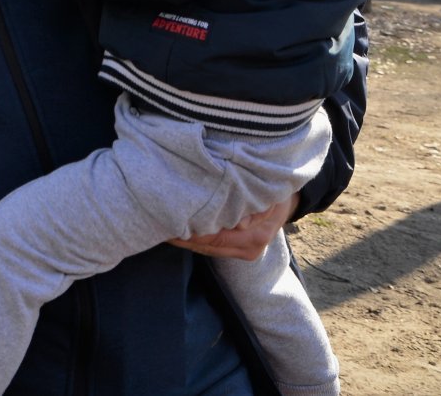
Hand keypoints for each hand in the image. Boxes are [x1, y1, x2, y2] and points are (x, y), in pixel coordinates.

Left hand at [170, 193, 295, 260]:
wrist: (287, 200)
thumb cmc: (270, 189)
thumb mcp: (265, 192)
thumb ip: (252, 205)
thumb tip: (239, 223)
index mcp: (255, 235)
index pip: (214, 237)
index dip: (189, 230)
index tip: (166, 219)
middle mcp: (250, 248)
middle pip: (206, 246)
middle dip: (180, 236)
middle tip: (154, 223)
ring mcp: (245, 252)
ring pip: (206, 249)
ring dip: (184, 238)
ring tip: (160, 225)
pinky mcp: (239, 251)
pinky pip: (211, 247)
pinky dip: (194, 238)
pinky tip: (176, 229)